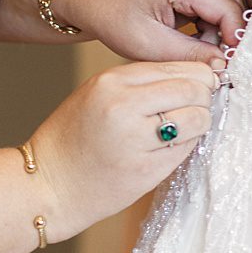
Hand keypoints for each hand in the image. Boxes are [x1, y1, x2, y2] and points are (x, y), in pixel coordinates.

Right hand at [27, 57, 222, 237]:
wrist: (46, 186)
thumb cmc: (73, 139)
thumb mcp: (98, 94)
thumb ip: (140, 82)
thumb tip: (194, 76)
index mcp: (112, 80)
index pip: (178, 66)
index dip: (198, 75)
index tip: (201, 84)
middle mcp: (124, 105)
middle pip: (194, 88)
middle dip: (204, 96)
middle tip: (197, 107)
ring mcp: (136, 139)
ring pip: (199, 118)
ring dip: (200, 122)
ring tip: (185, 128)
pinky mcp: (146, 169)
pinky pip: (188, 148)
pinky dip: (188, 145)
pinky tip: (170, 147)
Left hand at [54, 0, 246, 61]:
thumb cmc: (113, 16)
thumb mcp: (149, 45)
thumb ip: (191, 55)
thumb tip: (224, 65)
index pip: (230, 11)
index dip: (234, 40)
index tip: (226, 65)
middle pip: (234, 3)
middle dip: (225, 34)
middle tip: (202, 56)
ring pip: (229, 0)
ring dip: (218, 26)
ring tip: (189, 42)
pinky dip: (211, 17)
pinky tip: (190, 29)